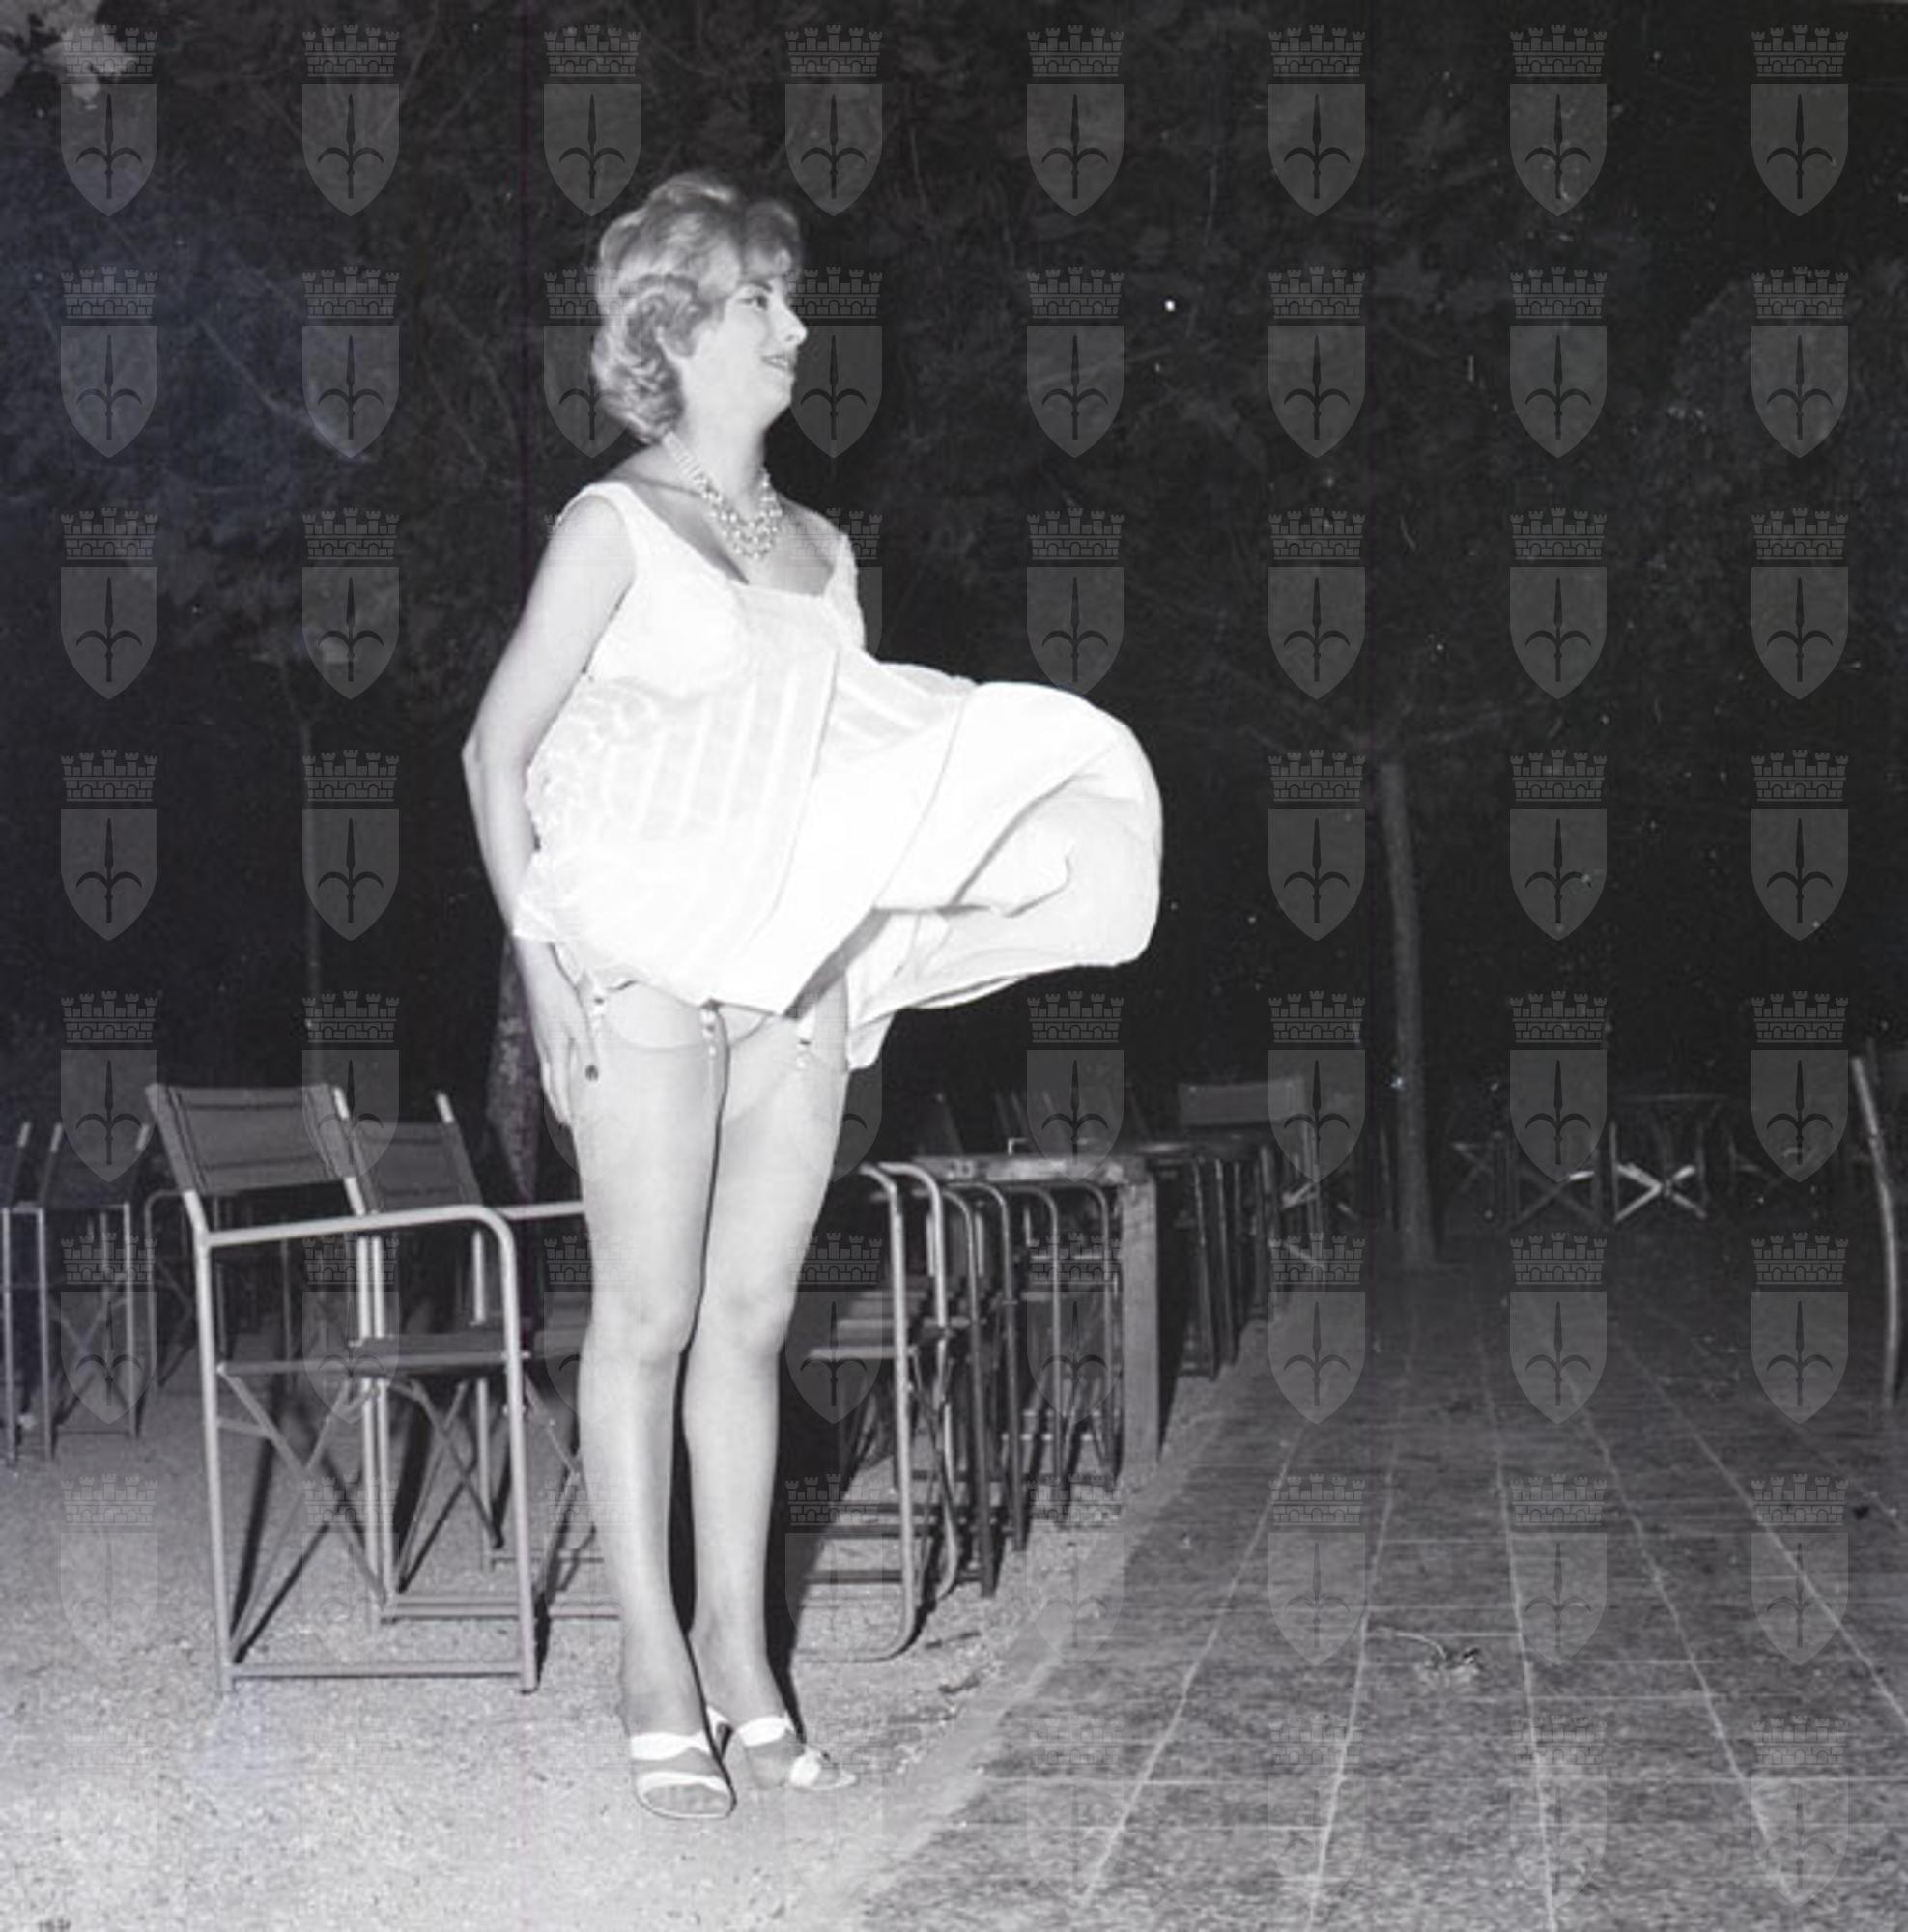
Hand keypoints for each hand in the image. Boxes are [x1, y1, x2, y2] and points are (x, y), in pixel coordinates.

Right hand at [525, 968, 594, 1131]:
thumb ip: (586, 1051)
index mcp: (554, 1052)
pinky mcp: (543, 1032)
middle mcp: (545, 1051)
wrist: (539, 975)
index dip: (564, 1109)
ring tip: (562, 1105)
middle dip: (557, 1107)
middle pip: (549, 1087)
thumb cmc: (560, 997)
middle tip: (564, 1124)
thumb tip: (592, 1078)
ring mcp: (541, 1042)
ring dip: (555, 1093)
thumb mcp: (579, 1025)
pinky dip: (554, 1076)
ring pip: (547, 1075)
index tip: (570, 1126)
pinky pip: (548, 1062)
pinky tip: (559, 1072)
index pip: (558, 1090)